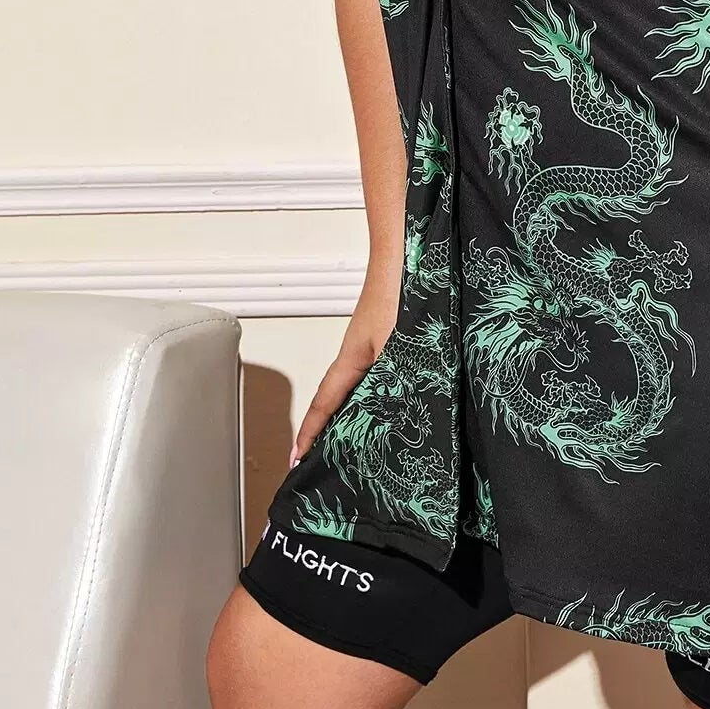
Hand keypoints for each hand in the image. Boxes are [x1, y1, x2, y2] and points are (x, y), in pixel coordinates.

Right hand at [288, 266, 400, 468]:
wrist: (414, 247)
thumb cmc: (401, 288)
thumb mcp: (398, 344)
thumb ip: (396, 379)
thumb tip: (397, 413)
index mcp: (352, 358)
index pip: (325, 404)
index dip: (310, 433)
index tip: (295, 460)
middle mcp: (361, 353)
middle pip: (340, 398)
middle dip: (333, 429)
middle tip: (328, 462)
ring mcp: (377, 343)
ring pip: (363, 386)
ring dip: (362, 411)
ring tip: (363, 440)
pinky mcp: (396, 333)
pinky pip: (383, 372)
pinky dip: (384, 391)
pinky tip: (402, 397)